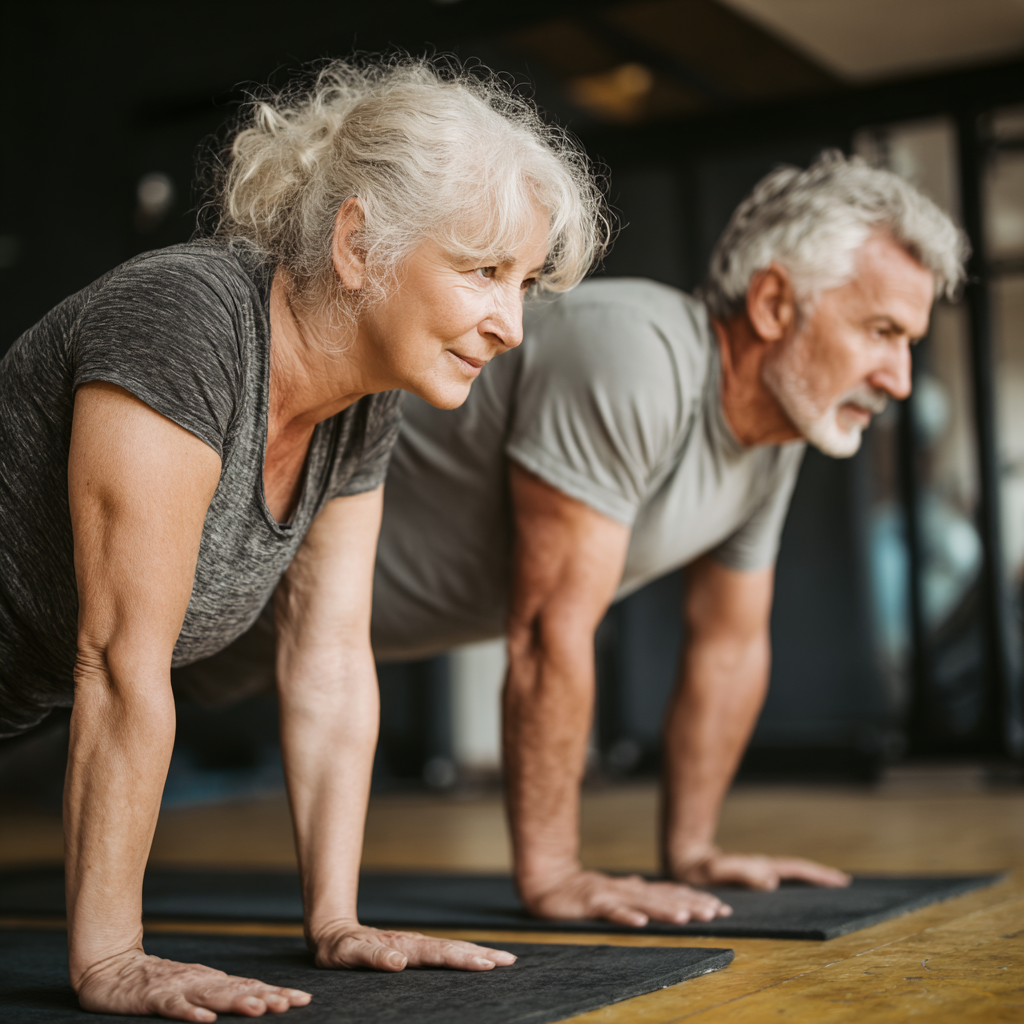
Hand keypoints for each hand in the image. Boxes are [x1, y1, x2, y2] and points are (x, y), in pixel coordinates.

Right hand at [76, 948, 310, 1021]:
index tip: (303, 999)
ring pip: (212, 996)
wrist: (110, 969)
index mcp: (212, 982)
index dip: (276, 993)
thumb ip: (220, 994)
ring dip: (238, 1002)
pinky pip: (173, 1007)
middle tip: (292, 1004)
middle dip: (267, 997)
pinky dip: (190, 1013)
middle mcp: (200, 982)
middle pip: (238, 990)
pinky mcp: (153, 998)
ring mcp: (178, 988)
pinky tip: (206, 1020)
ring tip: (261, 1009)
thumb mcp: (193, 990)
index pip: (250, 987)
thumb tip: (257, 1001)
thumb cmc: (156, 985)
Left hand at [311, 923, 516, 971]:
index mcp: (405, 947)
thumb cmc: (340, 948)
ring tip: (504, 959)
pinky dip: (466, 955)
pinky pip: (445, 953)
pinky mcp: (416, 951)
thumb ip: (373, 958)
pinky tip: (478, 960)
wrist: (334, 932)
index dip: (464, 960)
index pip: (440, 954)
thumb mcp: (349, 954)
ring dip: (478, 953)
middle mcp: (415, 945)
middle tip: (510, 962)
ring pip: (453, 949)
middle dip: (483, 954)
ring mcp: (417, 947)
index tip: (487, 964)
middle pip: (454, 949)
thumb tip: (400, 963)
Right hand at [521, 868, 731, 927]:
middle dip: (691, 904)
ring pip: (642, 903)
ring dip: (665, 910)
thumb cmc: (578, 889)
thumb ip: (631, 890)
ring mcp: (609, 894)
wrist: (545, 880)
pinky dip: (625, 916)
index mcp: (633, 889)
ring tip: (686, 918)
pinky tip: (640, 924)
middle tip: (717, 912)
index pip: (670, 893)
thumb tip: (649, 887)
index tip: (720, 907)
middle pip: (663, 897)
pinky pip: (610, 911)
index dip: (695, 899)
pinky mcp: (590, 902)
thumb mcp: (610, 891)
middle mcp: (626, 889)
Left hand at [675, 847, 851, 889]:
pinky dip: (792, 884)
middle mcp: (761, 868)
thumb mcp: (716, 870)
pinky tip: (794, 892)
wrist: (683, 861)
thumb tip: (772, 880)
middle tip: (843, 883)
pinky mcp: (748, 878)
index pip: (794, 869)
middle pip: (796, 870)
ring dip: (808, 880)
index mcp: (759, 866)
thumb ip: (741, 872)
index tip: (840, 880)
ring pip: (788, 875)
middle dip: (819, 876)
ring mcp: (755, 872)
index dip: (817, 874)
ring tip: (827, 887)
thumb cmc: (698, 868)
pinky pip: (776, 880)